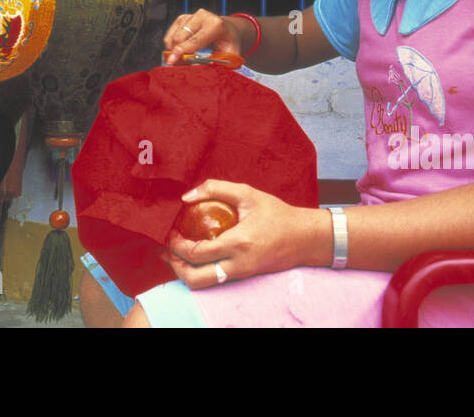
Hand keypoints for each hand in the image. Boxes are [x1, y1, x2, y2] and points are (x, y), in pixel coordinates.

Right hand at [162, 9, 243, 64]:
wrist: (228, 30)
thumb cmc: (229, 44)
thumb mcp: (231, 56)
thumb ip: (218, 64)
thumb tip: (201, 72)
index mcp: (216, 25)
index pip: (194, 40)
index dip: (182, 52)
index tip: (172, 62)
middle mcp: (202, 16)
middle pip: (180, 38)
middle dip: (176, 53)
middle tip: (179, 65)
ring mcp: (191, 16)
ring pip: (173, 37)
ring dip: (174, 50)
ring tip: (183, 59)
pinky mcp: (182, 18)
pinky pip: (170, 35)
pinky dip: (172, 45)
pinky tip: (181, 50)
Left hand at [166, 180, 327, 288]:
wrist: (305, 238)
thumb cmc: (277, 214)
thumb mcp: (248, 194)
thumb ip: (215, 189)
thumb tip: (186, 196)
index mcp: (239, 243)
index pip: (197, 252)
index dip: (178, 244)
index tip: (172, 231)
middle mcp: (238, 264)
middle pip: (194, 278)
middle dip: (175, 265)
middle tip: (168, 249)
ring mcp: (240, 274)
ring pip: (202, 284)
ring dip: (185, 272)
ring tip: (177, 255)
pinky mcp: (243, 277)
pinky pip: (213, 280)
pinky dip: (198, 271)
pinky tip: (195, 256)